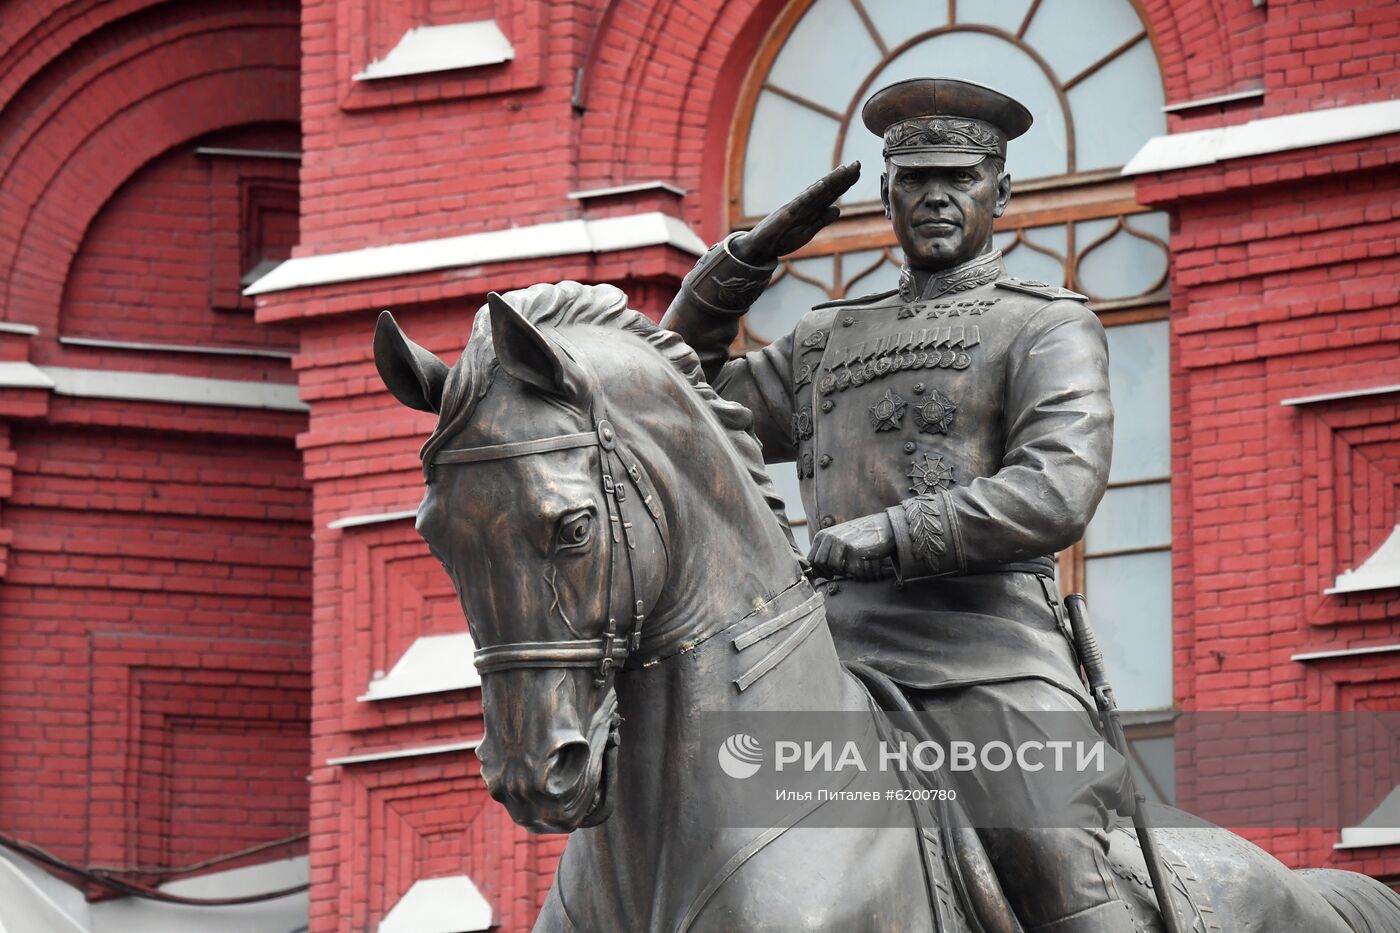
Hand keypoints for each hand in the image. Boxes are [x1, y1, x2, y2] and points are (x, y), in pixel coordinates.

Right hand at [731, 162, 860, 264]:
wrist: (762, 248)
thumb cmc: (783, 238)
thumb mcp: (809, 231)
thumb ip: (822, 220)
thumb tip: (837, 208)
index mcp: (812, 209)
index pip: (831, 193)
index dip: (845, 183)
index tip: (858, 171)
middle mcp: (806, 204)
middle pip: (827, 188)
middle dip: (842, 177)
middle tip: (857, 163)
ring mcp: (797, 207)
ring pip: (817, 191)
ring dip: (831, 180)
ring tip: (844, 169)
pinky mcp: (787, 213)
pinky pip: (802, 202)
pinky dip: (812, 193)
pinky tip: (823, 185)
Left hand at [808, 512, 894, 579]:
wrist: (884, 526)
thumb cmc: (861, 536)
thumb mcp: (838, 539)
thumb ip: (826, 552)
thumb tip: (814, 574)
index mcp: (822, 535)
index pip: (811, 560)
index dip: (818, 571)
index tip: (829, 574)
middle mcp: (829, 537)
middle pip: (821, 564)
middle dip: (830, 572)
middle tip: (843, 572)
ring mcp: (842, 543)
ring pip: (834, 568)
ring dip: (844, 571)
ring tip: (854, 565)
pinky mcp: (855, 550)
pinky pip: (851, 570)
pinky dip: (858, 572)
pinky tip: (863, 564)